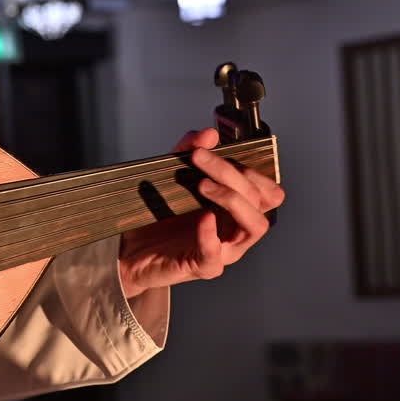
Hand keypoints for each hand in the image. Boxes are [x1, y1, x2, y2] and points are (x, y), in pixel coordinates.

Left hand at [118, 128, 285, 298]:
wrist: (131, 250)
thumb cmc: (160, 218)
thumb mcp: (173, 178)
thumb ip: (188, 153)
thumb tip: (207, 134)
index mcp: (238, 210)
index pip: (268, 189)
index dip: (252, 168)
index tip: (220, 150)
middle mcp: (238, 230)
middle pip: (261, 200)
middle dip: (233, 174)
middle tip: (201, 159)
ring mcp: (225, 250)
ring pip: (255, 225)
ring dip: (233, 199)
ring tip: (202, 186)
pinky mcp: (203, 267)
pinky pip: (216, 256)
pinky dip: (210, 235)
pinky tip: (201, 217)